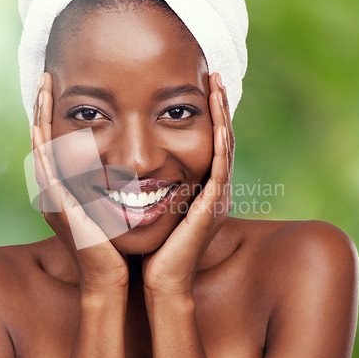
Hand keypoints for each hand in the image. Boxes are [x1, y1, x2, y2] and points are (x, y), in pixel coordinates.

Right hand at [30, 73, 127, 293]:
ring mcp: (53, 196)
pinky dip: (41, 142)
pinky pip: (45, 166)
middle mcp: (55, 189)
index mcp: (68, 188)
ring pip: (40, 146)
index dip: (58, 115)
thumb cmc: (116, 247)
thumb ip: (113, 186)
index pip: (60, 143)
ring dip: (40, 115)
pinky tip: (40, 119)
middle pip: (44, 139)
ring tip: (42, 86)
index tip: (64, 89)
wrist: (110, 279)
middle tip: (46, 78)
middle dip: (44, 108)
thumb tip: (133, 168)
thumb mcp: (113, 208)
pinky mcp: (57, 205)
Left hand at [142, 72, 233, 298]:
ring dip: (223, 115)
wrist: (160, 280)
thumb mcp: (154, 207)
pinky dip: (222, 140)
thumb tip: (132, 165)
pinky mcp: (213, 206)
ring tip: (219, 86)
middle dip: (220, 108)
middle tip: (216, 77)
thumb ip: (153, 186)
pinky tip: (220, 117)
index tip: (202, 88)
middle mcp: (215, 190)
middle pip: (222, 139)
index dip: (209, 116)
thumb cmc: (152, 247)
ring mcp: (217, 197)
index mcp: (202, 189)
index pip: (210, 144)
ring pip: (226, 146)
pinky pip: (221, 166)